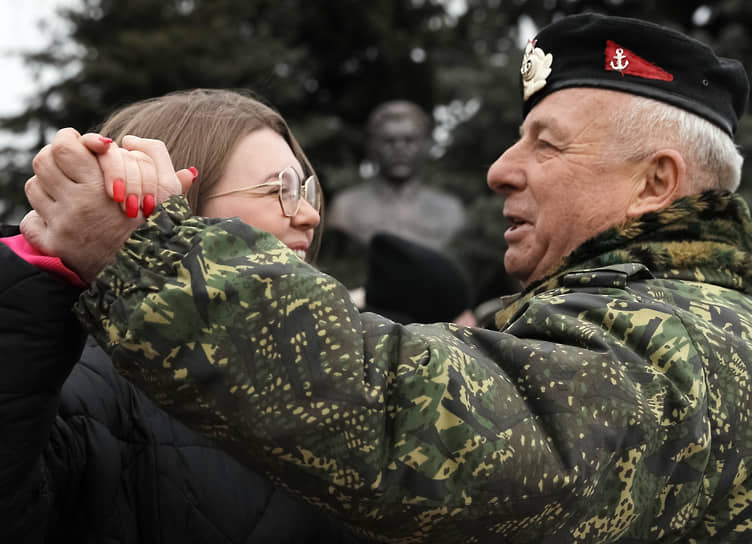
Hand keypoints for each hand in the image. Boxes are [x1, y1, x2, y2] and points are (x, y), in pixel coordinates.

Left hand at [21, 129, 194, 282]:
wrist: (149, 276)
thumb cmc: (160, 230)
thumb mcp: (168, 192)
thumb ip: (155, 156)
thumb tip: (131, 140)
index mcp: (103, 187)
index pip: (64, 146)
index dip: (70, 140)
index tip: (82, 147)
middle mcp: (79, 205)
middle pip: (44, 161)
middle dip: (56, 159)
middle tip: (72, 167)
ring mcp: (63, 226)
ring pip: (34, 187)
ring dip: (50, 187)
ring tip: (71, 194)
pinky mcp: (53, 246)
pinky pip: (30, 220)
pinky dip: (42, 218)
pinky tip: (64, 220)